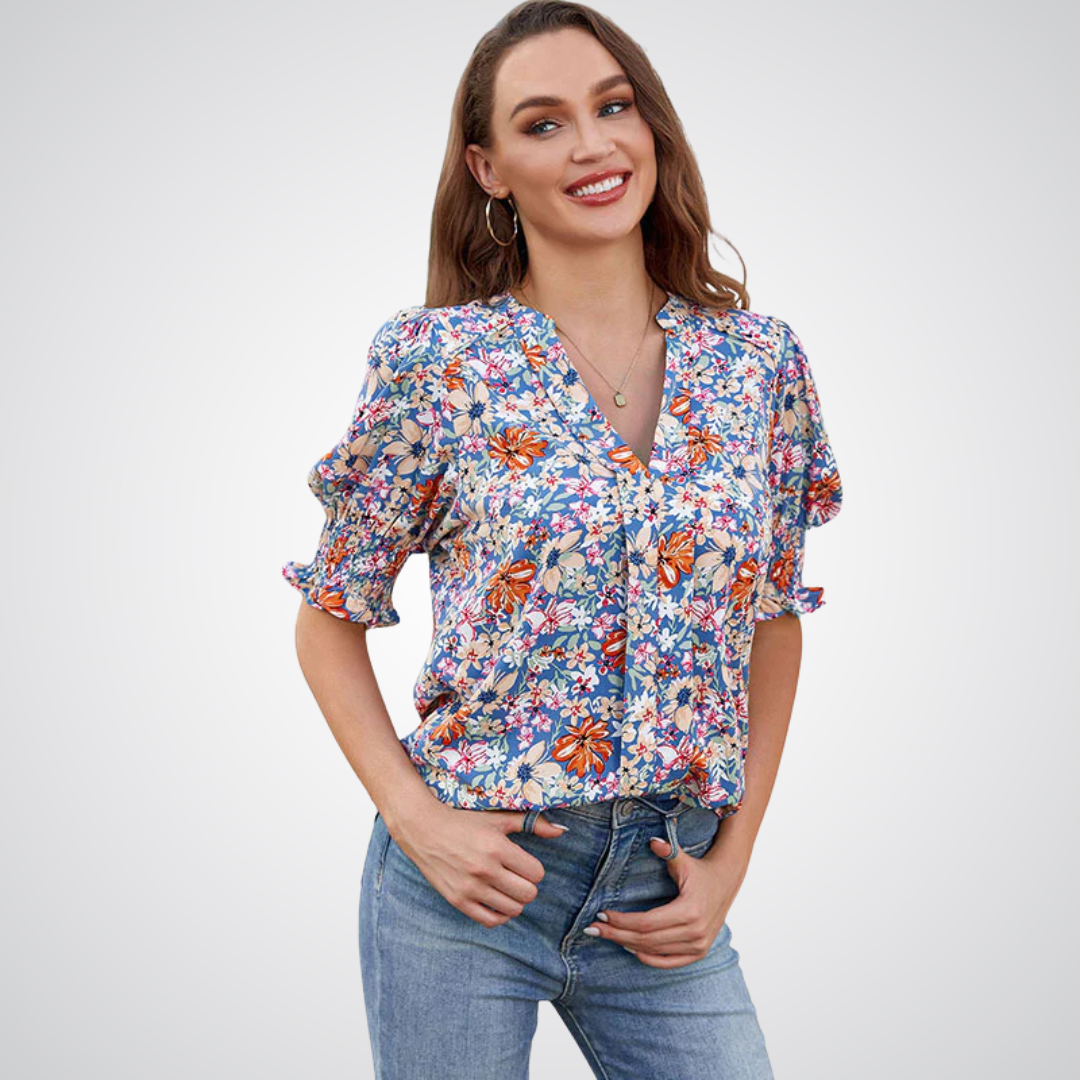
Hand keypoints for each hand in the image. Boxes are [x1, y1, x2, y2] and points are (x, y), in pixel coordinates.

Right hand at [389, 805, 568, 928]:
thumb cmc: (464, 820)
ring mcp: (470, 887)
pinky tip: (497, 901)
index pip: (536, 873)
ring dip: (514, 900)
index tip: (524, 864)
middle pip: (528, 894)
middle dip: (527, 887)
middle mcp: (485, 869)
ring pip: (512, 910)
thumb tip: (562, 831)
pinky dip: (499, 914)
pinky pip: (490, 921)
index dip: (534, 869)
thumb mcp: (498, 818)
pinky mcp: (458, 900)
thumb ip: (532, 823)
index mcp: (497, 847)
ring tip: (506, 888)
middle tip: (517, 877)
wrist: (424, 828)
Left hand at [583, 834, 748, 967]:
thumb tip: (653, 841)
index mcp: (689, 911)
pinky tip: (630, 949)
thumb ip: (668, 851)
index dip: (621, 921)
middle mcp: (695, 933)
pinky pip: (669, 962)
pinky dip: (649, 958)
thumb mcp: (684, 860)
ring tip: (607, 935)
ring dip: (628, 944)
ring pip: (654, 950)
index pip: (646, 923)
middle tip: (592, 928)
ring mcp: (698, 946)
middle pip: (646, 939)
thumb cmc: (700, 871)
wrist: (726, 882)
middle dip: (616, 934)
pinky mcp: (699, 952)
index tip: (601, 914)